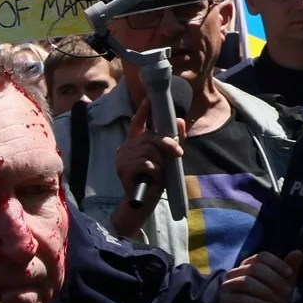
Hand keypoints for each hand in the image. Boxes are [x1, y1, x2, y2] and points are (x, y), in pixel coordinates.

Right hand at [109, 98, 181, 237]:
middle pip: (148, 137)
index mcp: (134, 143)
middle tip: (178, 153)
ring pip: (148, 150)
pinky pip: (145, 163)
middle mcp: (125, 148)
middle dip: (166, 143)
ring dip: (160, 162)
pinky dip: (155, 171)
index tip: (148, 99)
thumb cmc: (155, 179)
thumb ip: (175, 140)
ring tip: (159, 173)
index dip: (142, 111)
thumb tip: (181, 121)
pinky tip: (153, 179)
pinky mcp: (122, 170)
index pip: (136, 123)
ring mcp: (121, 159)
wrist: (144, 202)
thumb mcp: (168, 158)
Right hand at [218, 250, 301, 302]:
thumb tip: (298, 251)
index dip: (277, 263)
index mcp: (248, 265)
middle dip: (274, 279)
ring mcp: (228, 286)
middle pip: (254, 268)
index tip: (290, 274)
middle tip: (287, 291)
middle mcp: (235, 273)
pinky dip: (258, 302)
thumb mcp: (283, 286)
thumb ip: (290, 269)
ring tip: (277, 301)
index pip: (261, 256)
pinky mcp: (225, 301)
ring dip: (266, 291)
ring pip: (246, 281)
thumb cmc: (266, 301)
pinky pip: (240, 298)